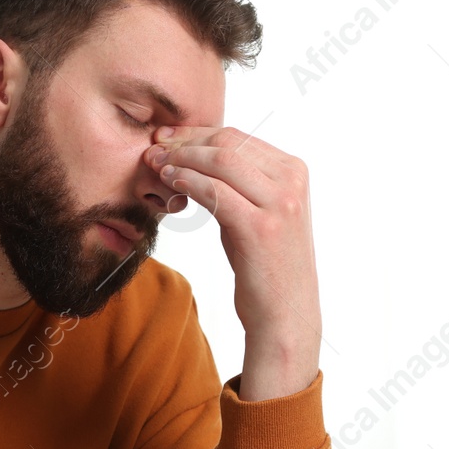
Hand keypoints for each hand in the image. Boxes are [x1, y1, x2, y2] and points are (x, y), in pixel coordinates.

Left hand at [145, 126, 320, 399]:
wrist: (285, 314)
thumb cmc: (266, 266)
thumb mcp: (258, 214)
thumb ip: (240, 184)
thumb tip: (197, 156)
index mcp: (294, 171)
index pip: (238, 137)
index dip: (196, 134)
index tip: (167, 137)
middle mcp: (291, 181)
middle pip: (228, 143)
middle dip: (184, 142)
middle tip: (154, 147)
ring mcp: (279, 203)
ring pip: (220, 161)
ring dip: (181, 158)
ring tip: (154, 163)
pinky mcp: (260, 227)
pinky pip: (215, 192)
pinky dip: (187, 182)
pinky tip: (169, 183)